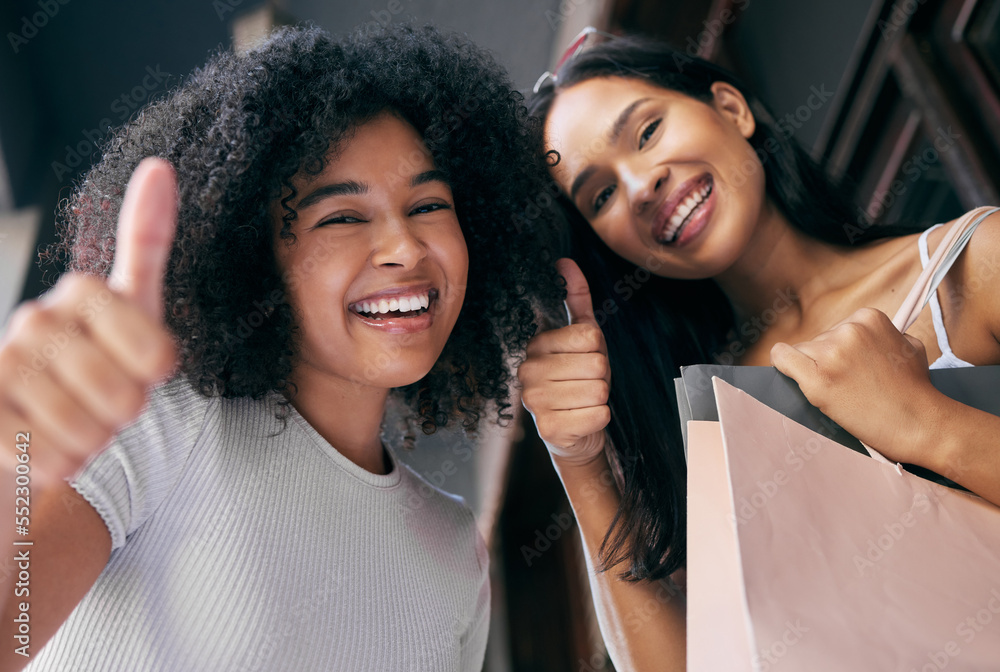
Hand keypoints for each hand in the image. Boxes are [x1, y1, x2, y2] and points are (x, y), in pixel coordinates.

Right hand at [0, 158, 178, 486]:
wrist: (27, 422)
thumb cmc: (92, 363)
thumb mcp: (133, 307)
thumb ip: (146, 243)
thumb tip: (158, 167)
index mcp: (82, 294)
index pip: (157, 350)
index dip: (157, 374)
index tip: (148, 369)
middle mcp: (35, 320)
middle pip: (125, 396)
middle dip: (125, 414)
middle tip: (106, 403)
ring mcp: (2, 365)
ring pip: (87, 432)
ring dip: (93, 443)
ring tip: (76, 424)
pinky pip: (45, 457)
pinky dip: (58, 464)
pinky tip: (45, 444)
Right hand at [518, 258, 610, 465]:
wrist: (575, 433)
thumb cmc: (580, 380)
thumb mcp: (583, 338)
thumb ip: (576, 300)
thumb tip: (565, 262)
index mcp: (536, 345)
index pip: (590, 336)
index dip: (598, 351)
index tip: (583, 362)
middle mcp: (528, 371)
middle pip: (597, 364)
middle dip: (602, 377)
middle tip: (586, 385)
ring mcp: (534, 402)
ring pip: (599, 390)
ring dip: (600, 399)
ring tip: (583, 402)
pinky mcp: (548, 429)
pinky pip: (598, 415)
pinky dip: (599, 418)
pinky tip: (582, 419)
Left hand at [770, 307, 940, 463]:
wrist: (920, 424)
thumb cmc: (915, 389)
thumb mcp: (907, 345)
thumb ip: (881, 335)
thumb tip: (858, 333)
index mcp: (868, 317)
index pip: (835, 330)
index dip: (841, 353)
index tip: (854, 370)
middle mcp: (848, 330)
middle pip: (817, 341)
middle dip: (827, 362)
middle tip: (851, 386)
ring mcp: (832, 353)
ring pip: (802, 353)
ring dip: (813, 371)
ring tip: (841, 391)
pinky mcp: (818, 378)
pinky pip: (782, 358)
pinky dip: (783, 365)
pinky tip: (788, 371)